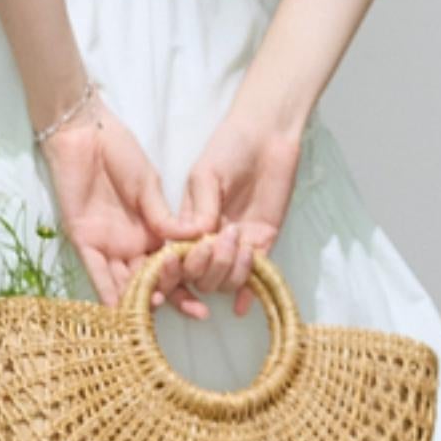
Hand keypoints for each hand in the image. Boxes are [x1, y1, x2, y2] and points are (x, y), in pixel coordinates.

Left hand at [40, 99, 214, 314]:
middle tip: (196, 312)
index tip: (207, 300)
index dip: (189, 282)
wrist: (85, 134)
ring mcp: (108, 244)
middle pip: (153, 279)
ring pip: (126, 281)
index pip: (173, 263)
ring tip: (161, 313)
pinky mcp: (84, 240)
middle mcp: (131, 243)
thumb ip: (164, 216)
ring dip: (142, 299)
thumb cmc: (119, 152)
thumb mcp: (148, 185)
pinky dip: (107, 291)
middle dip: (173, 297)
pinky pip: (96, 271)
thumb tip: (194, 239)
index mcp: (152, 229)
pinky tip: (120, 309)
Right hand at [170, 109, 305, 316]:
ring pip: (225, 280)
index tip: (179, 263)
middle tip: (220, 238)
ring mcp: (236, 244)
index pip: (175, 260)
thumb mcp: (206, 174)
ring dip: (230, 270)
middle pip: (200, 276)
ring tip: (240, 240)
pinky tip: (243, 304)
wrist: (267, 136)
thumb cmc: (230, 147)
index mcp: (188, 224)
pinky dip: (247, 292)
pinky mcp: (263, 242)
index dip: (174, 271)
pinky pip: (255, 276)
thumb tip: (198, 239)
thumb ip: (202, 207)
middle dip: (207, 266)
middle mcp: (209, 240)